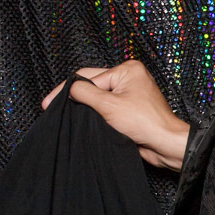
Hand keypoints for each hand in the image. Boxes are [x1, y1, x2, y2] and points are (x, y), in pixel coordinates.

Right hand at [42, 60, 190, 169]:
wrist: (165, 145)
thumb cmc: (146, 123)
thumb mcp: (108, 105)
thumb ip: (84, 93)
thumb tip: (68, 89)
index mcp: (126, 69)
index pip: (88, 76)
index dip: (67, 90)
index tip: (49, 103)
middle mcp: (129, 78)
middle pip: (92, 85)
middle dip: (74, 97)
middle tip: (52, 109)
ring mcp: (130, 94)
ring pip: (98, 98)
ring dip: (85, 108)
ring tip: (68, 116)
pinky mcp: (129, 110)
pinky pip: (106, 109)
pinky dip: (95, 115)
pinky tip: (84, 121)